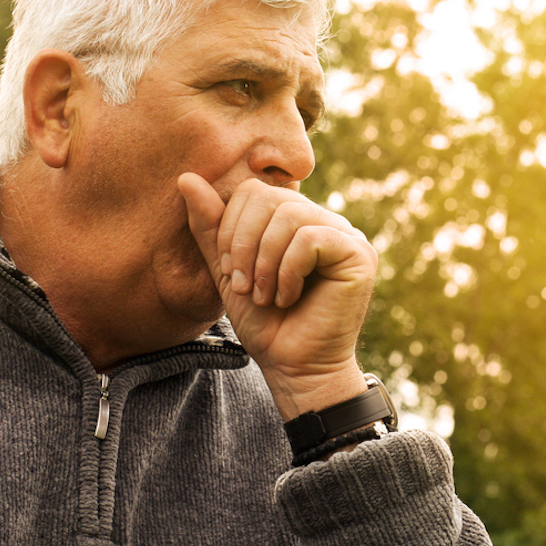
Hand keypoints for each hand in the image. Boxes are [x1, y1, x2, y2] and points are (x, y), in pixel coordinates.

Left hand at [178, 174, 376, 419]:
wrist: (293, 369)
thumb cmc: (265, 324)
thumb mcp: (227, 271)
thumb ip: (210, 227)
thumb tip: (186, 177)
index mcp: (295, 220)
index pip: (255, 191)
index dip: (231, 226)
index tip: (229, 271)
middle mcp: (324, 221)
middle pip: (270, 198)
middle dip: (244, 244)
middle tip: (244, 286)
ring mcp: (346, 235)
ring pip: (290, 215)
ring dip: (265, 262)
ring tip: (266, 296)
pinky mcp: (359, 254)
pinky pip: (311, 238)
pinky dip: (288, 271)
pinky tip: (288, 297)